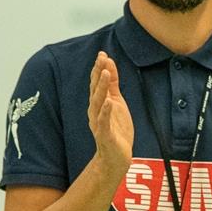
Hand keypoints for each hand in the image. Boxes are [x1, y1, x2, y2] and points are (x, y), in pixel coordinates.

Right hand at [87, 51, 132, 177]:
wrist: (115, 157)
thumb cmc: (116, 129)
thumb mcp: (116, 103)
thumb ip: (112, 86)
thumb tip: (109, 65)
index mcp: (99, 103)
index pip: (97, 83)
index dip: (99, 68)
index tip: (102, 53)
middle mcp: (95, 111)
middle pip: (95, 89)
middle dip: (97, 73)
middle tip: (101, 58)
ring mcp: (99, 122)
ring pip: (98, 102)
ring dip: (100, 87)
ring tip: (104, 73)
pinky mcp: (105, 135)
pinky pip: (103, 121)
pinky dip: (105, 111)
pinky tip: (108, 102)